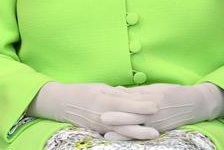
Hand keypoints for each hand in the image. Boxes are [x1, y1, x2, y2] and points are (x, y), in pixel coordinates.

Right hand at [28, 82, 159, 139]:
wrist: (63, 104)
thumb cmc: (83, 91)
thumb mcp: (100, 87)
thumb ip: (116, 92)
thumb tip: (134, 94)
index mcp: (103, 100)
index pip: (126, 103)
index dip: (142, 104)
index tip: (156, 104)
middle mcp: (103, 114)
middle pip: (127, 119)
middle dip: (145, 120)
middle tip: (160, 120)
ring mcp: (101, 125)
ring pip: (124, 130)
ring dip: (140, 132)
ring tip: (155, 133)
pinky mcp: (99, 131)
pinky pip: (117, 135)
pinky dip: (128, 136)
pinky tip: (138, 137)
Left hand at [102, 83, 223, 133]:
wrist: (195, 104)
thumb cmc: (172, 93)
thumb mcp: (154, 88)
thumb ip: (136, 92)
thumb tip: (117, 90)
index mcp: (151, 98)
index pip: (130, 100)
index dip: (116, 101)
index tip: (102, 101)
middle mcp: (154, 111)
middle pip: (132, 115)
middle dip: (117, 118)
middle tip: (102, 118)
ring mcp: (157, 123)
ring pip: (137, 128)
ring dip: (122, 132)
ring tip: (108, 136)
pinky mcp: (160, 131)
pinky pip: (144, 134)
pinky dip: (133, 137)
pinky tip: (124, 139)